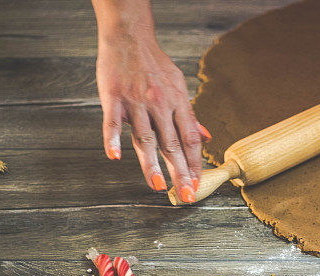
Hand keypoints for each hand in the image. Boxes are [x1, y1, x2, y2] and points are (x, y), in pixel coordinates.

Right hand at [92, 0, 209, 201]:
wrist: (129, 36)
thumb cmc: (154, 64)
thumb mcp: (179, 86)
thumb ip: (190, 115)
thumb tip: (206, 137)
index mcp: (178, 103)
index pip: (190, 139)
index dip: (195, 164)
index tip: (197, 184)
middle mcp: (159, 104)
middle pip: (172, 144)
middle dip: (180, 172)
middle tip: (185, 195)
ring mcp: (136, 102)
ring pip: (145, 138)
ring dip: (151, 164)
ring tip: (158, 187)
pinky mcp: (113, 97)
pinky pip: (112, 122)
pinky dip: (112, 140)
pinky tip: (115, 157)